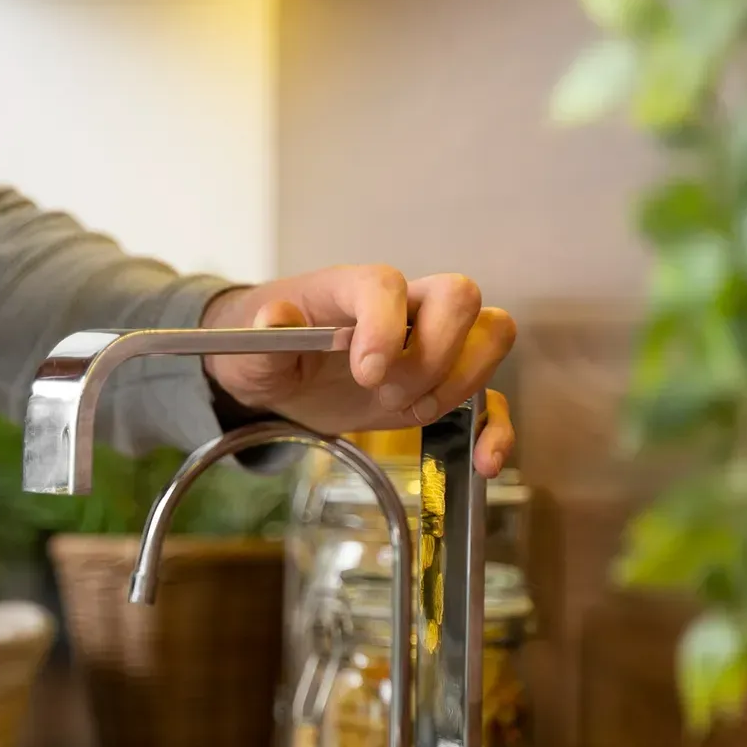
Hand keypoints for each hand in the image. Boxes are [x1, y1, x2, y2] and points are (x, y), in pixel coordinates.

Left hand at [201, 266, 515, 476]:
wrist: (278, 374)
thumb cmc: (267, 349)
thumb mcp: (251, 349)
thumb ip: (266, 335)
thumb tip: (275, 317)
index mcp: (353, 288)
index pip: (388, 285)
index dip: (385, 326)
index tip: (365, 373)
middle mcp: (404, 306)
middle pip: (460, 297)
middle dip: (431, 356)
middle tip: (384, 392)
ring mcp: (430, 344)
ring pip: (489, 335)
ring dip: (458, 385)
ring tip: (407, 412)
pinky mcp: (438, 386)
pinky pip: (490, 399)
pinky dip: (495, 430)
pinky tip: (482, 462)